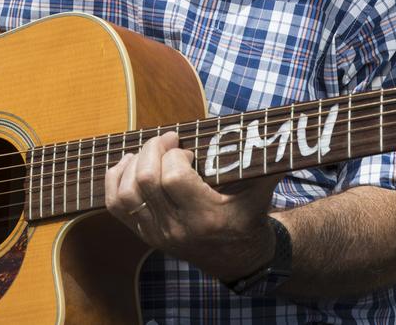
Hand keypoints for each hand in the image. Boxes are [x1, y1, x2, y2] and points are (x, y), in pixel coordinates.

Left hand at [105, 130, 279, 280]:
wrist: (239, 261)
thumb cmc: (250, 219)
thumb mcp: (261, 192)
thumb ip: (268, 164)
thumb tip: (279, 134)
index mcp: (205, 217)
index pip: (172, 178)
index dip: (176, 154)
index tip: (189, 148)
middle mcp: (177, 229)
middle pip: (145, 181)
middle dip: (153, 149)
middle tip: (169, 140)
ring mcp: (157, 234)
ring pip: (126, 193)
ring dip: (133, 163)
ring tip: (150, 151)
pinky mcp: (145, 235)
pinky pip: (116, 206)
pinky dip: (116, 179)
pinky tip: (130, 164)